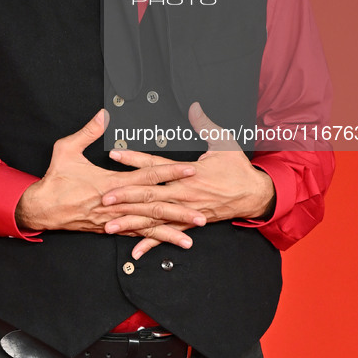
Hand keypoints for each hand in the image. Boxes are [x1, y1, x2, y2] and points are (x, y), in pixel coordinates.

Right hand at [16, 110, 203, 249]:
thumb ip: (88, 131)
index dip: (170, 172)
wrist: (41, 209)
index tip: (190, 169)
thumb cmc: (54, 180)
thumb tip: (103, 114)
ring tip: (192, 237)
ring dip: (171, 231)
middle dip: (180, 209)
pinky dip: (152, 240)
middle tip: (202, 212)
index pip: (147, 176)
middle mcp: (116, 204)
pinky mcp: (110, 229)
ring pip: (148, 226)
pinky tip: (165, 244)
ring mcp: (114, 219)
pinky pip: (135, 235)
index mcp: (110, 183)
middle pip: (154, 206)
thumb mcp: (66, 149)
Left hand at [102, 102, 275, 257]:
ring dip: (131, 222)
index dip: (134, 159)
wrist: (253, 195)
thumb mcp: (224, 142)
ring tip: (109, 225)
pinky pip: (166, 234)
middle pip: (149, 195)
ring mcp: (185, 211)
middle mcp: (183, 193)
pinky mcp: (189, 224)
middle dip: (125, 196)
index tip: (115, 155)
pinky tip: (135, 250)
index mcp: (188, 173)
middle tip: (103, 197)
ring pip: (153, 218)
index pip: (155, 165)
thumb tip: (194, 107)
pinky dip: (150, 243)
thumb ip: (205, 124)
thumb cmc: (238, 169)